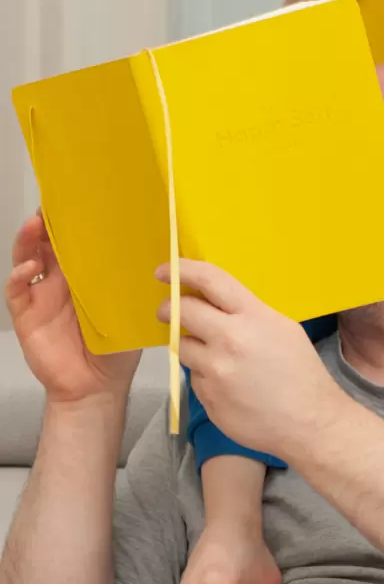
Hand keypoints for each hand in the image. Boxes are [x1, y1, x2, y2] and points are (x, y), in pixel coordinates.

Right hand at [5, 215, 139, 403]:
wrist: (97, 387)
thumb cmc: (117, 348)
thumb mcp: (131, 310)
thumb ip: (138, 285)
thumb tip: (168, 254)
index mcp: (87, 275)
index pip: (77, 240)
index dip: (74, 219)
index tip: (79, 197)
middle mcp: (60, 280)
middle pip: (48, 241)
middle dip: (48, 220)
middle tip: (53, 203)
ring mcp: (41, 295)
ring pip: (26, 257)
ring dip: (28, 239)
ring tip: (36, 225)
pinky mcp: (27, 314)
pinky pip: (17, 290)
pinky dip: (19, 276)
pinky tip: (28, 267)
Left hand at [157, 260, 343, 456]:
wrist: (308, 422)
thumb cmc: (301, 370)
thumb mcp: (282, 328)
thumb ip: (247, 313)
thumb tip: (213, 303)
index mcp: (253, 316)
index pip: (210, 281)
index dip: (182, 270)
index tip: (165, 271)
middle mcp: (229, 340)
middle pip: (181, 312)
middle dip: (169, 308)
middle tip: (168, 310)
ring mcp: (215, 371)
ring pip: (182, 346)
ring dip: (190, 344)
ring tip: (213, 354)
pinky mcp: (207, 398)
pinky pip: (194, 377)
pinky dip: (203, 375)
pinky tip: (227, 384)